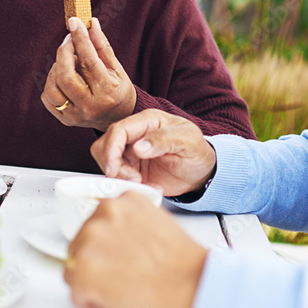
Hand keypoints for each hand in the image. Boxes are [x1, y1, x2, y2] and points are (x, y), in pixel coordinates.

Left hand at [43, 17, 136, 130]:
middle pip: (65, 76)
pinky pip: (47, 98)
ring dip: (56, 67)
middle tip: (70, 40)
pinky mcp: (65, 121)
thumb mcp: (116, 67)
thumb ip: (101, 46)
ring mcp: (76, 116)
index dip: (80, 39)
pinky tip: (63, 76)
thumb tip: (90, 23)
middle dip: (64, 52)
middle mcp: (90, 107)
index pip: (89, 62)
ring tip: (69, 60)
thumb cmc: (118, 88)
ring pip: (53, 87)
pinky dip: (52, 82)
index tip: (75, 22)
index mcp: (107, 92)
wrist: (119, 117)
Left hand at [64, 191, 207, 307]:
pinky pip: (76, 294)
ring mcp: (89, 242)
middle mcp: (101, 216)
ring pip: (74, 269)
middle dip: (97, 264)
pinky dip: (91, 303)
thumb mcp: (155, 222)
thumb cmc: (181, 263)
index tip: (116, 256)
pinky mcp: (83, 272)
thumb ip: (129, 224)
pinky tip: (116, 300)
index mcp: (120, 202)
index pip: (94, 224)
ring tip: (122, 287)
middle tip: (123, 275)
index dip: (106, 246)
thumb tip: (115, 239)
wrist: (192, 284)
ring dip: (93, 283)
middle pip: (80, 245)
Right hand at [90, 109, 215, 196]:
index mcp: (148, 121)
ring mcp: (131, 152)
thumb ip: (165, 139)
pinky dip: (128, 185)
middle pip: (105, 145)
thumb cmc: (198, 152)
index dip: (111, 149)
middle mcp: (136, 135)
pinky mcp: (132, 169)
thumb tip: (138, 147)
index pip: (118, 130)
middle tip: (133, 179)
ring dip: (119, 176)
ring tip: (142, 183)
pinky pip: (118, 177)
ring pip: (107, 161)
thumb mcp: (189, 141)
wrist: (202, 174)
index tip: (115, 168)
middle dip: (112, 164)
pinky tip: (149, 187)